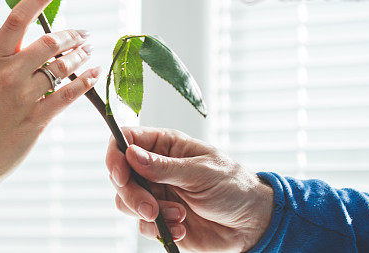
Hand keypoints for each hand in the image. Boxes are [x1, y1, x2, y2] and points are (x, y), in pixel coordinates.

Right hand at [0, 0, 101, 200]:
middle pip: (49, 42)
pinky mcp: (36, 120)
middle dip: (72, 34)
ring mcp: (22, 97)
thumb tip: (20, 45)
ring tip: (89, 52)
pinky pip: (68, 94)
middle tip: (84, 33)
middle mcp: (8, 74)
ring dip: (81, 56)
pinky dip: (85, 82)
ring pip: (62, 66)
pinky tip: (94, 74)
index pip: (17, 18)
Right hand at [105, 127, 273, 251]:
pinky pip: (143, 225)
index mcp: (165, 146)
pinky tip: (182, 228)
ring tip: (178, 216)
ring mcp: (156, 193)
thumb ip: (164, 167)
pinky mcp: (161, 219)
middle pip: (121, 174)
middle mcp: (155, 168)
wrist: (252, 224)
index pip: (126, 139)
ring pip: (126, 201)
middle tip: (149, 207)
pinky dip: (160, 229)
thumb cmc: (233, 186)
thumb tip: (130, 154)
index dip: (116, 154)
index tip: (120, 173)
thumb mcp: (201, 172)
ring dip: (147, 212)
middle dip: (130, 192)